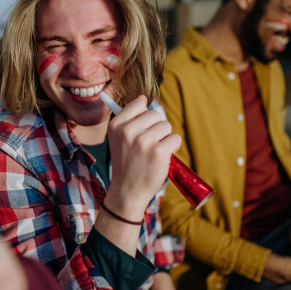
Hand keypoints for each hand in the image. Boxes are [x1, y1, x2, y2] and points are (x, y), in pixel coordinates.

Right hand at [106, 96, 180, 220]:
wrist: (127, 191)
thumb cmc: (126, 163)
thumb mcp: (118, 139)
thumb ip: (129, 118)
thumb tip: (143, 98)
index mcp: (116, 125)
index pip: (139, 103)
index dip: (144, 116)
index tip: (140, 130)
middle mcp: (128, 131)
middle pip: (155, 114)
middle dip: (156, 128)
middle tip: (147, 146)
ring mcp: (143, 142)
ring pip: (166, 126)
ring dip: (165, 138)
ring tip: (153, 152)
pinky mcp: (158, 152)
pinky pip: (175, 139)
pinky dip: (173, 148)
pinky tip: (162, 158)